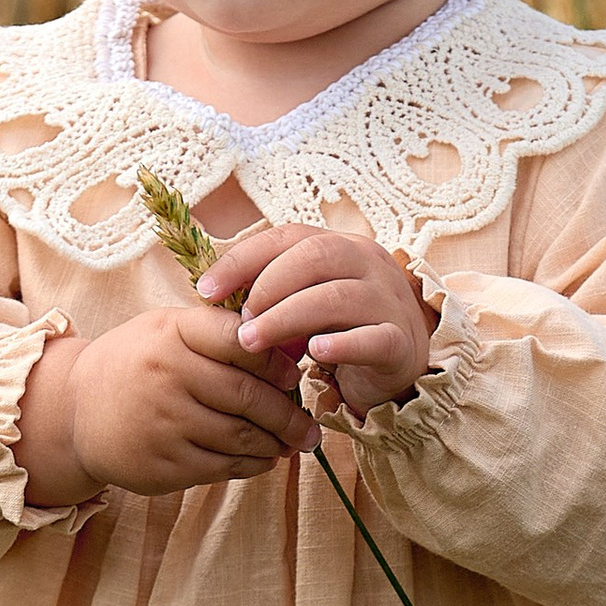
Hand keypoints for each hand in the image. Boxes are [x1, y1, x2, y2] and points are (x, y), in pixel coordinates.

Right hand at [17, 305, 318, 505]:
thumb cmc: (138, 364)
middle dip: (289, 416)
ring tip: (293, 444)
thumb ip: (220, 334)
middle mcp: (166, 375)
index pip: (240, 341)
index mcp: (172, 332)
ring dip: (276, 444)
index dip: (277, 361)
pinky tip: (263, 459)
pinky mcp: (162, 464)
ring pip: (241, 437)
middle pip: (249, 396)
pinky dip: (252, 465)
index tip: (296, 375)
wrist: (76, 411)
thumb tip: (291, 349)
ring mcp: (163, 422)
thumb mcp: (169, 330)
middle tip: (311, 428)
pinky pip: (222, 467)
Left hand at [199, 223, 434, 421]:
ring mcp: (389, 301)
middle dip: (266, 288)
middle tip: (237, 321)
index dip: (242, 260)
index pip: (287, 236)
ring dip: (286, 318)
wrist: (396, 368)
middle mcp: (370, 264)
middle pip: (314, 257)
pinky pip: (372, 339)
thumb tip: (213, 295)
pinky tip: (314, 353)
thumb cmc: (339, 330)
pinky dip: (342, 345)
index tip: (205, 291)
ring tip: (251, 342)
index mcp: (342, 246)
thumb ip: (270, 293)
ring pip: (336, 297)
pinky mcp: (400, 343)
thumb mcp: (303, 303)